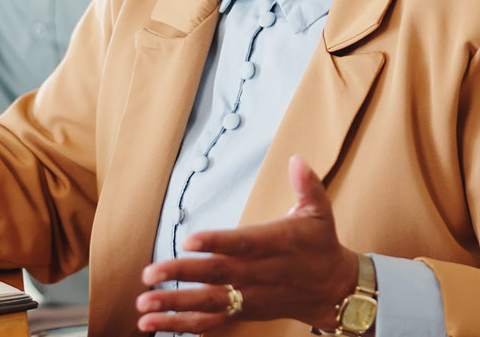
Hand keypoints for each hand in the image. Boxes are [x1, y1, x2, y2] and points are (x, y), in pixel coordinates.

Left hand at [136, 156, 359, 333]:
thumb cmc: (321, 245)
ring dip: (176, 304)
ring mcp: (251, 296)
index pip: (244, 243)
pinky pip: (212, 320)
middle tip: (150, 273)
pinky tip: (154, 323)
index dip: (217, 242)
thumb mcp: (321, 212)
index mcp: (278, 244)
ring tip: (144, 303)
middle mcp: (261, 273)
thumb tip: (297, 158)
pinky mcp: (245, 312)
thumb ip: (308, 185)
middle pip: (219, 274)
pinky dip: (183, 324)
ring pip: (211, 302)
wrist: (335, 290)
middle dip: (183, 274)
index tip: (189, 240)